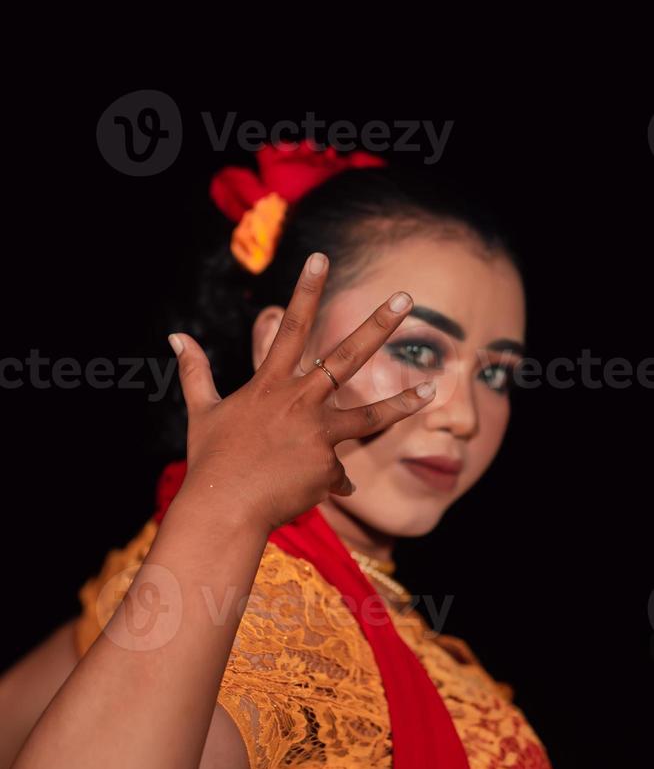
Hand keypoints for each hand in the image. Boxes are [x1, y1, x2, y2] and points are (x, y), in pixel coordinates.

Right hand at [168, 252, 436, 534]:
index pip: (291, 327)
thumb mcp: (202, 411)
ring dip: (402, 402)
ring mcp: (317, 434)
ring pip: (369, 415)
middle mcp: (299, 402)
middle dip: (378, 325)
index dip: (306, 290)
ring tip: (431, 389)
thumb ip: (196, 371)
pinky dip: (327, 481)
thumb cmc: (210, 461)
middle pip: (347, 356)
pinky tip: (311, 491)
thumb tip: (175, 336)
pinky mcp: (327, 468)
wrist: (223, 510)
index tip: (321, 258)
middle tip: (406, 298)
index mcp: (270, 385)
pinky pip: (336, 475)